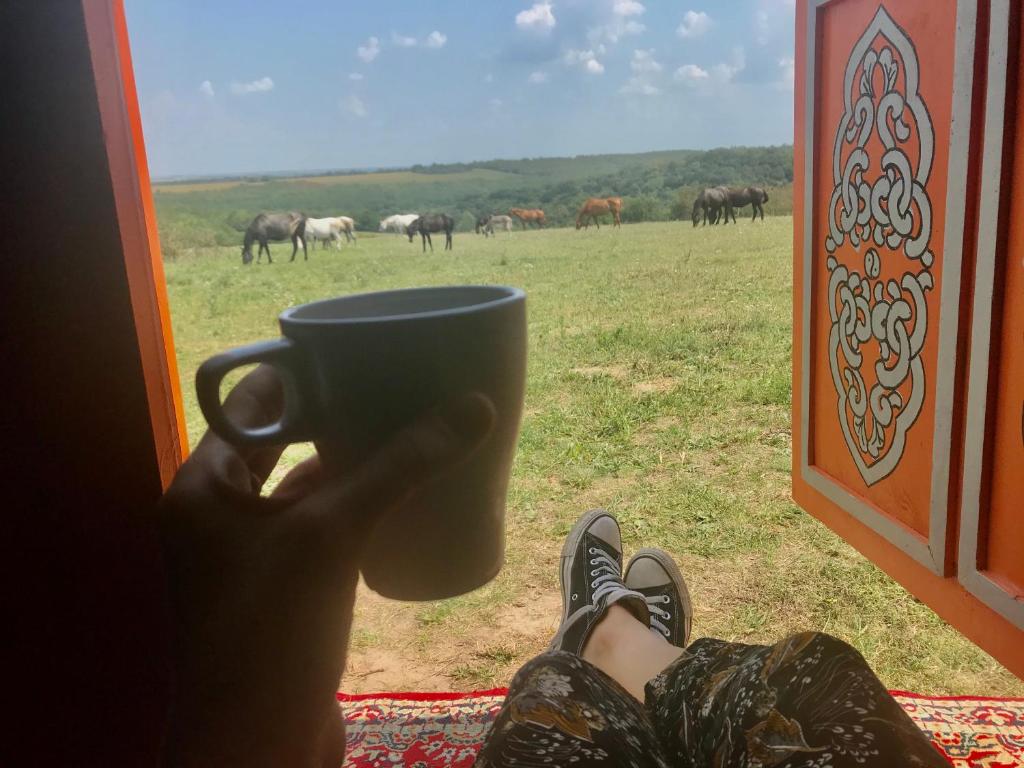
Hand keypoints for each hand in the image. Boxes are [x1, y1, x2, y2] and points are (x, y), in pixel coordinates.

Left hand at [158, 366, 493, 766]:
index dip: (299, 374)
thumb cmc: (271, 631)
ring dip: (348, 464)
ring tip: (406, 430)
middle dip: (333, 416)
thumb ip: (399, 468)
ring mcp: (249, 560)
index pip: (246, 405)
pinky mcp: (282, 595)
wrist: (255, 750)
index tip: (357, 351)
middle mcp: (217, 518)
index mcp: (201, 489)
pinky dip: (353, 511)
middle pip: (278, 445)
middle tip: (394, 386)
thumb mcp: (331, 535)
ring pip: (301, 491)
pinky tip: (400, 500)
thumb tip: (475, 408)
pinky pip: (318, 533)